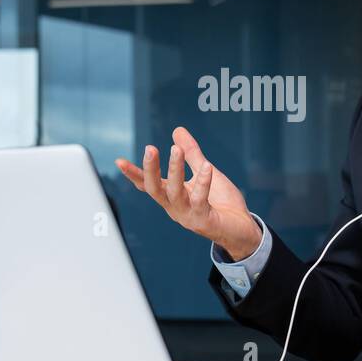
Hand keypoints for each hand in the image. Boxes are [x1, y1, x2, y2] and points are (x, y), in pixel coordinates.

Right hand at [115, 126, 263, 259]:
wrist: (243, 230)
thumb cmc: (222, 203)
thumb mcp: (204, 172)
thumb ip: (191, 153)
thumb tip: (177, 130)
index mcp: (172, 196)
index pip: (148, 184)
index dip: (134, 174)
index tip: (118, 161)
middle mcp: (175, 207)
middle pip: (155, 189)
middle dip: (150, 170)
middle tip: (150, 148)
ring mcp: (188, 216)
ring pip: (175, 193)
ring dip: (174, 170)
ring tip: (175, 149)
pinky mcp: (204, 221)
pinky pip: (200, 200)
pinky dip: (203, 182)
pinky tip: (207, 167)